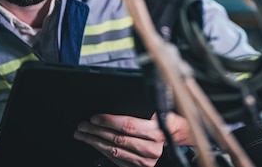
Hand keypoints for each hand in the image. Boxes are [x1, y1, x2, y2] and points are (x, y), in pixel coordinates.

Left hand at [74, 112, 190, 166]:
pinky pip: (117, 160)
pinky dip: (103, 151)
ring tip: (83, 134)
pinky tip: (95, 144)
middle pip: (118, 139)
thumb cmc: (168, 123)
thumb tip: (124, 101)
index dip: (109, 121)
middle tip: (83, 125)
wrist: (178, 139)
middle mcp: (151, 149)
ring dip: (95, 142)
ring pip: (114, 151)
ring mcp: (145, 162)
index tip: (95, 117)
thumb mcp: (162, 112)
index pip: (127, 125)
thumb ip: (146, 110)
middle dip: (97, 131)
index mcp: (157, 132)